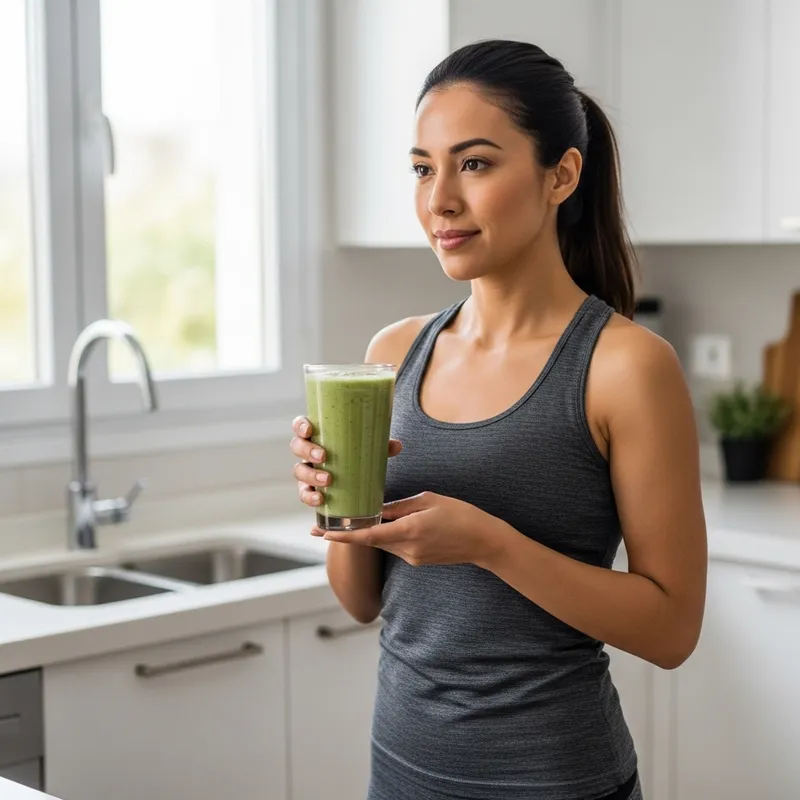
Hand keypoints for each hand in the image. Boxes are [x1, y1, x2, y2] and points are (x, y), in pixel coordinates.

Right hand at [290, 416, 402, 508]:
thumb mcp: (368, 447)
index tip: (309, 430)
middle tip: (324, 456)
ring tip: (328, 480)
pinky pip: (304, 493)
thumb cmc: (356, 454)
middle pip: (297, 447)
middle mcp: (308, 452)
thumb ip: (381, 445)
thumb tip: (397, 446)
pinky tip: (320, 500)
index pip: (301, 426)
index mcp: (318, 434)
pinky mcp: (311, 489)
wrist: (355, 476)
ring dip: (310, 475)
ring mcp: (307, 470)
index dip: (300, 426)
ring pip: (299, 471)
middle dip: (307, 451)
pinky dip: (309, 497)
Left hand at [312, 491, 503, 567]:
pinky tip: (385, 525)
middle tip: (326, 523)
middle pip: (372, 540)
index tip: (321, 533)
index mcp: (409, 531)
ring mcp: (413, 558)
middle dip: (351, 532)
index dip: (343, 536)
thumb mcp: (428, 500)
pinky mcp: (418, 561)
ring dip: (370, 533)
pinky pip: (395, 547)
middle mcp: (408, 549)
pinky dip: (386, 536)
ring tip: (353, 519)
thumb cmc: (460, 515)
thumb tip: (376, 509)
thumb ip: (399, 506)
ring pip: (383, 544)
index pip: (368, 536)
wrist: (484, 541)